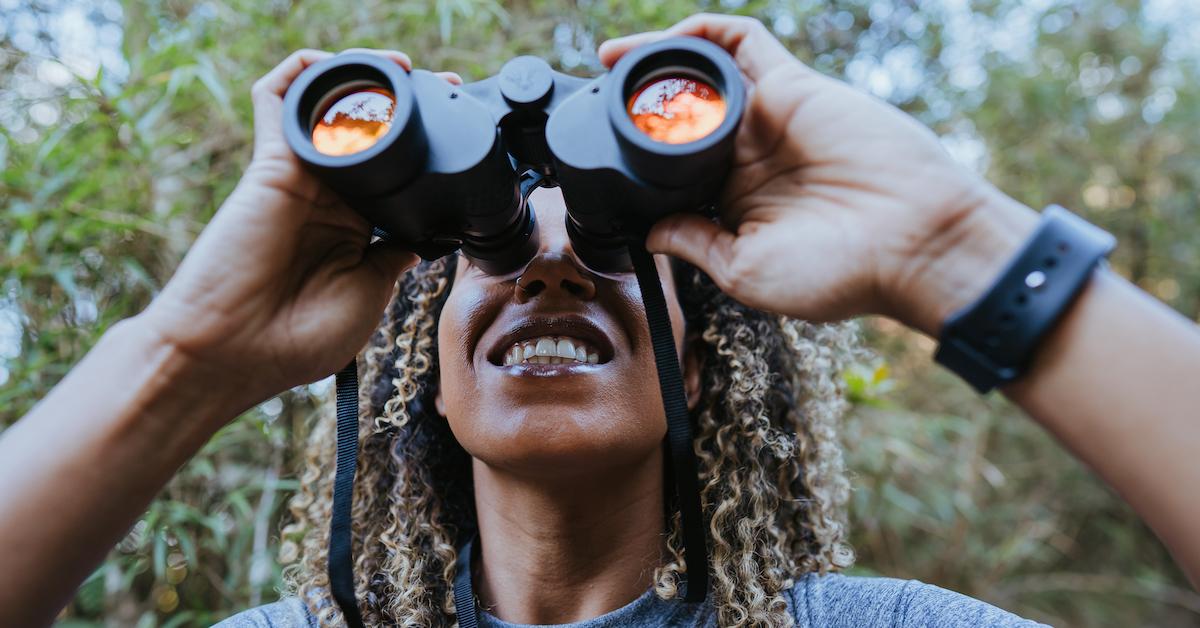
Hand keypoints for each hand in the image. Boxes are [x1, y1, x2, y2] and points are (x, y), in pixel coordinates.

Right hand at [139, 50, 461, 412]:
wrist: (234, 352)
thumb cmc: (296, 339)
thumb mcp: (369, 293)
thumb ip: (395, 254)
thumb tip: (429, 233)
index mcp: (353, 226)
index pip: (392, 172)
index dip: (424, 150)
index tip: (460, 132)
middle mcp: (327, 196)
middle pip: (367, 131)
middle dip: (406, 104)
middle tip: (447, 87)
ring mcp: (299, 177)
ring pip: (329, 107)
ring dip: (363, 78)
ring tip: (403, 70)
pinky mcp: (270, 164)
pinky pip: (277, 100)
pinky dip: (301, 72)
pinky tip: (336, 65)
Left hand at [600, 14, 1037, 335]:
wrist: (915, 242)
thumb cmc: (840, 271)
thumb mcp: (746, 271)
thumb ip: (695, 245)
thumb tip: (649, 234)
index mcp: (736, 202)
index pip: (672, 168)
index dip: (635, 156)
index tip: (597, 151)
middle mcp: (749, 156)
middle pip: (680, 115)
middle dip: (635, 103)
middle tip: (594, 94)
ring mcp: (770, 118)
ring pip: (702, 74)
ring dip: (655, 61)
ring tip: (609, 60)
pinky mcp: (793, 85)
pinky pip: (742, 43)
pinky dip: (702, 34)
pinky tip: (663, 43)